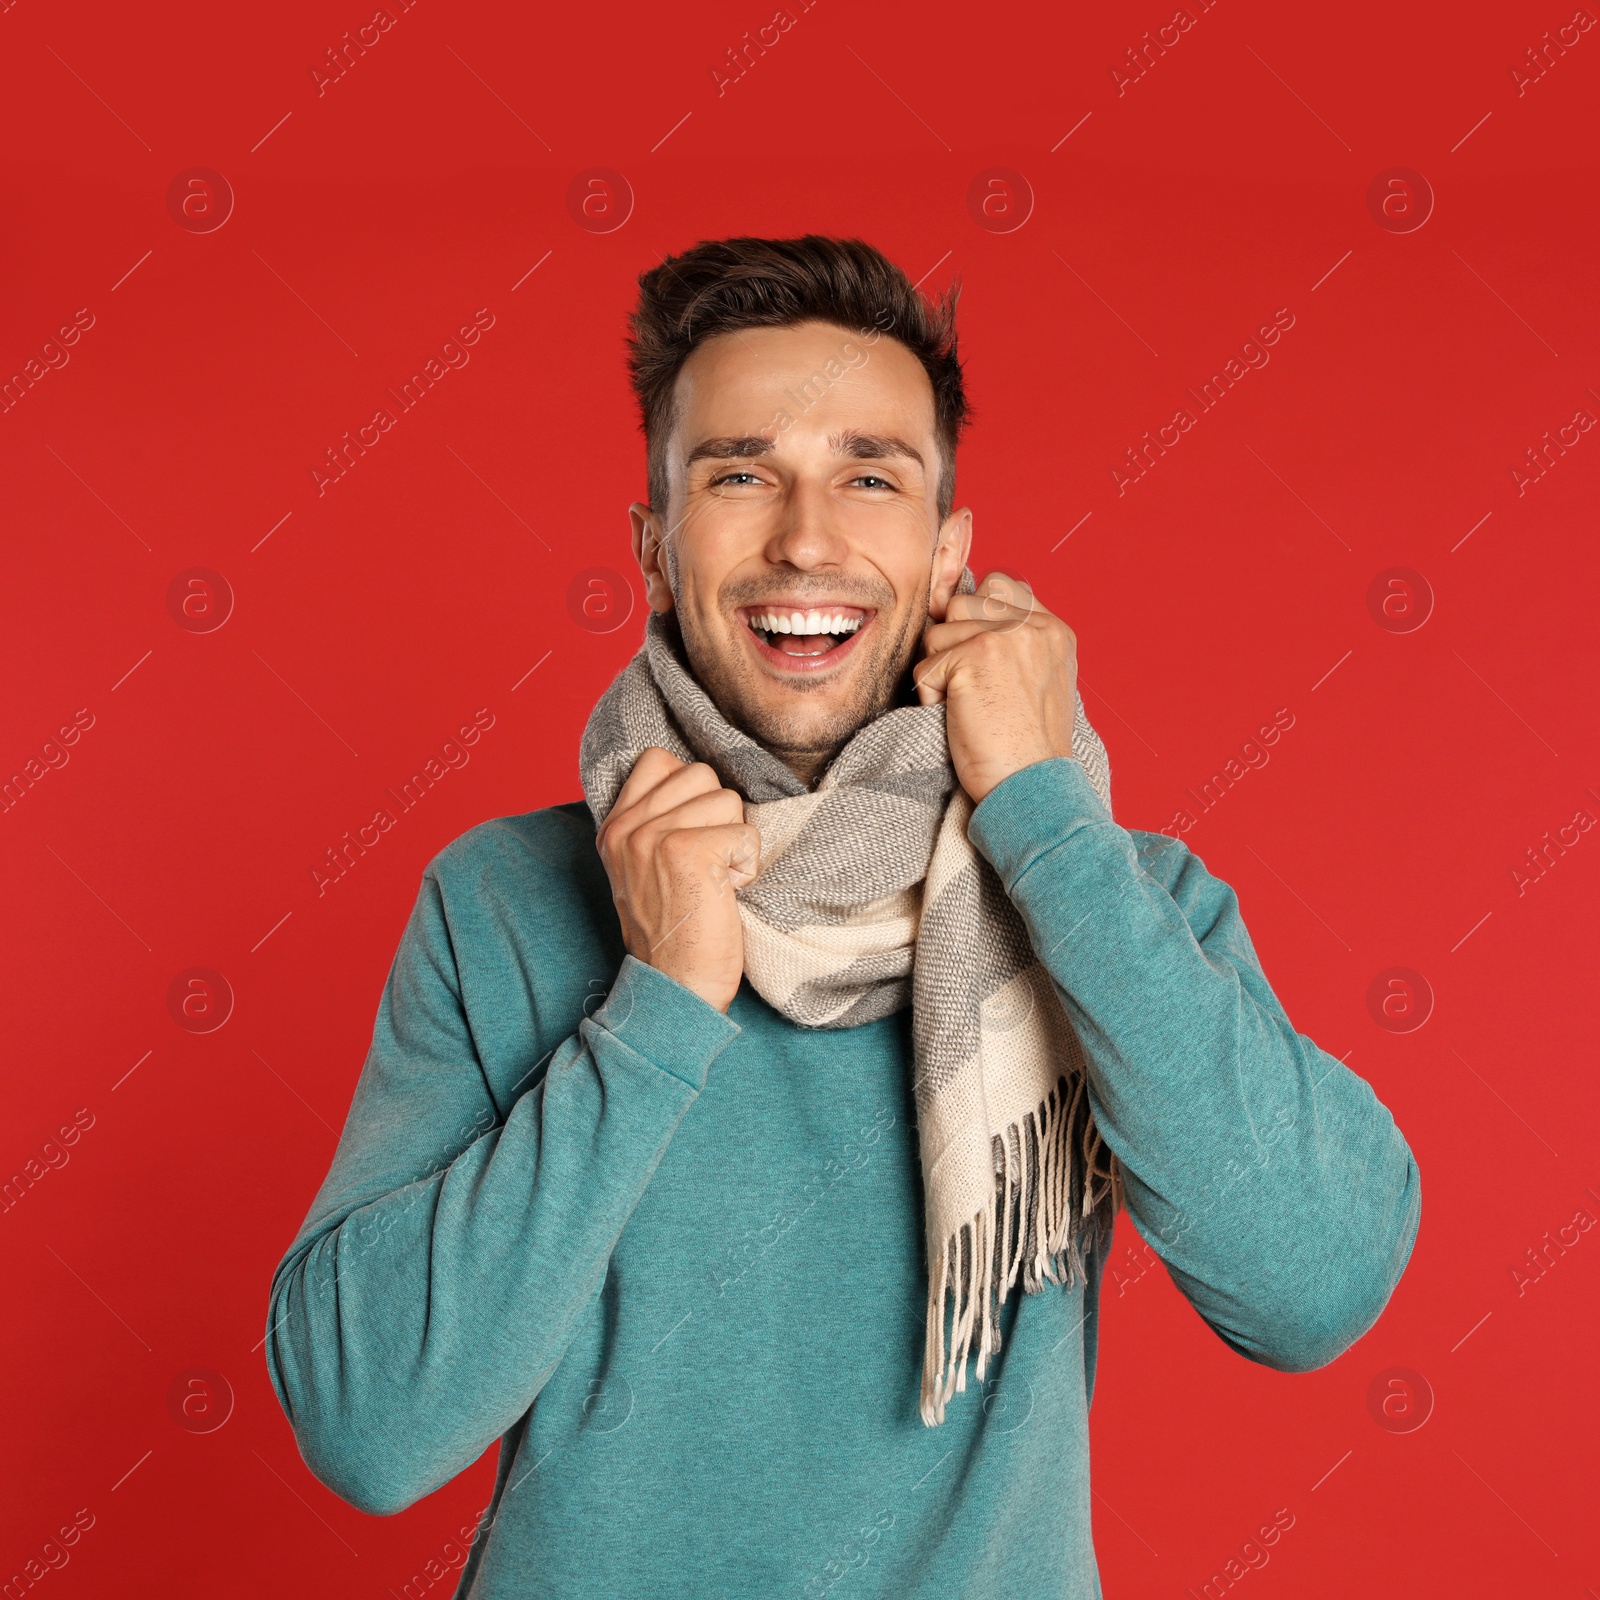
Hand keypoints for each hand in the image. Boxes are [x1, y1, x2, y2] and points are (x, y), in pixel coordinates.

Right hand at [595, 748, 759, 1013]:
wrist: (675, 988)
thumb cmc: (675, 933)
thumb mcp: (645, 870)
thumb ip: (656, 822)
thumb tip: (699, 781)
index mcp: (614, 827)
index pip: (659, 761)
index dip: (690, 791)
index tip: (692, 835)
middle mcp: (627, 828)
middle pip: (701, 775)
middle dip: (718, 817)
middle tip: (706, 865)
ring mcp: (653, 837)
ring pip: (727, 799)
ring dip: (734, 842)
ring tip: (715, 881)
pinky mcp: (687, 852)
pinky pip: (743, 832)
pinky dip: (747, 865)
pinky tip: (726, 893)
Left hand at [912, 572, 1077, 804]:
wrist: (1033, 786)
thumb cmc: (1028, 747)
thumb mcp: (1043, 681)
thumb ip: (1018, 642)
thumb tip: (962, 612)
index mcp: (1053, 629)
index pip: (999, 584)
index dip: (975, 615)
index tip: (978, 657)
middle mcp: (1032, 626)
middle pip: (960, 604)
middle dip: (952, 644)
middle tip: (972, 690)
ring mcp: (1004, 637)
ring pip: (936, 634)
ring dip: (940, 673)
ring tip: (968, 707)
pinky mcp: (973, 657)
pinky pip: (924, 668)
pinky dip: (930, 699)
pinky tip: (959, 720)